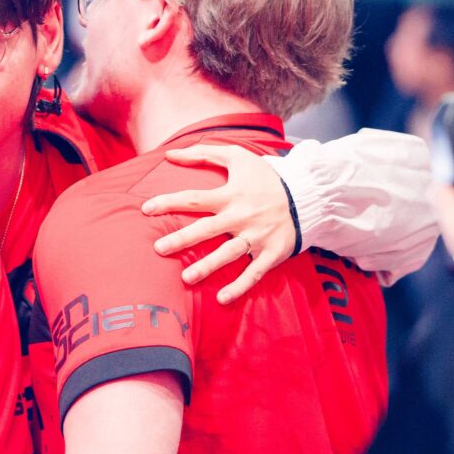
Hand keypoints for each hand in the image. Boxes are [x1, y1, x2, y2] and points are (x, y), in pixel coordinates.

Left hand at [141, 144, 295, 303]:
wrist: (307, 195)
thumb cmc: (264, 177)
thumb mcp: (237, 157)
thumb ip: (203, 153)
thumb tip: (169, 153)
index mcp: (231, 195)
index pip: (195, 199)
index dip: (170, 202)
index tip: (146, 209)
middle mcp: (241, 216)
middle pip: (207, 229)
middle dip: (182, 239)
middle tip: (158, 248)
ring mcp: (257, 237)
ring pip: (229, 253)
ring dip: (208, 266)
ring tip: (186, 278)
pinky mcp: (272, 253)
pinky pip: (254, 272)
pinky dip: (240, 286)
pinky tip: (222, 299)